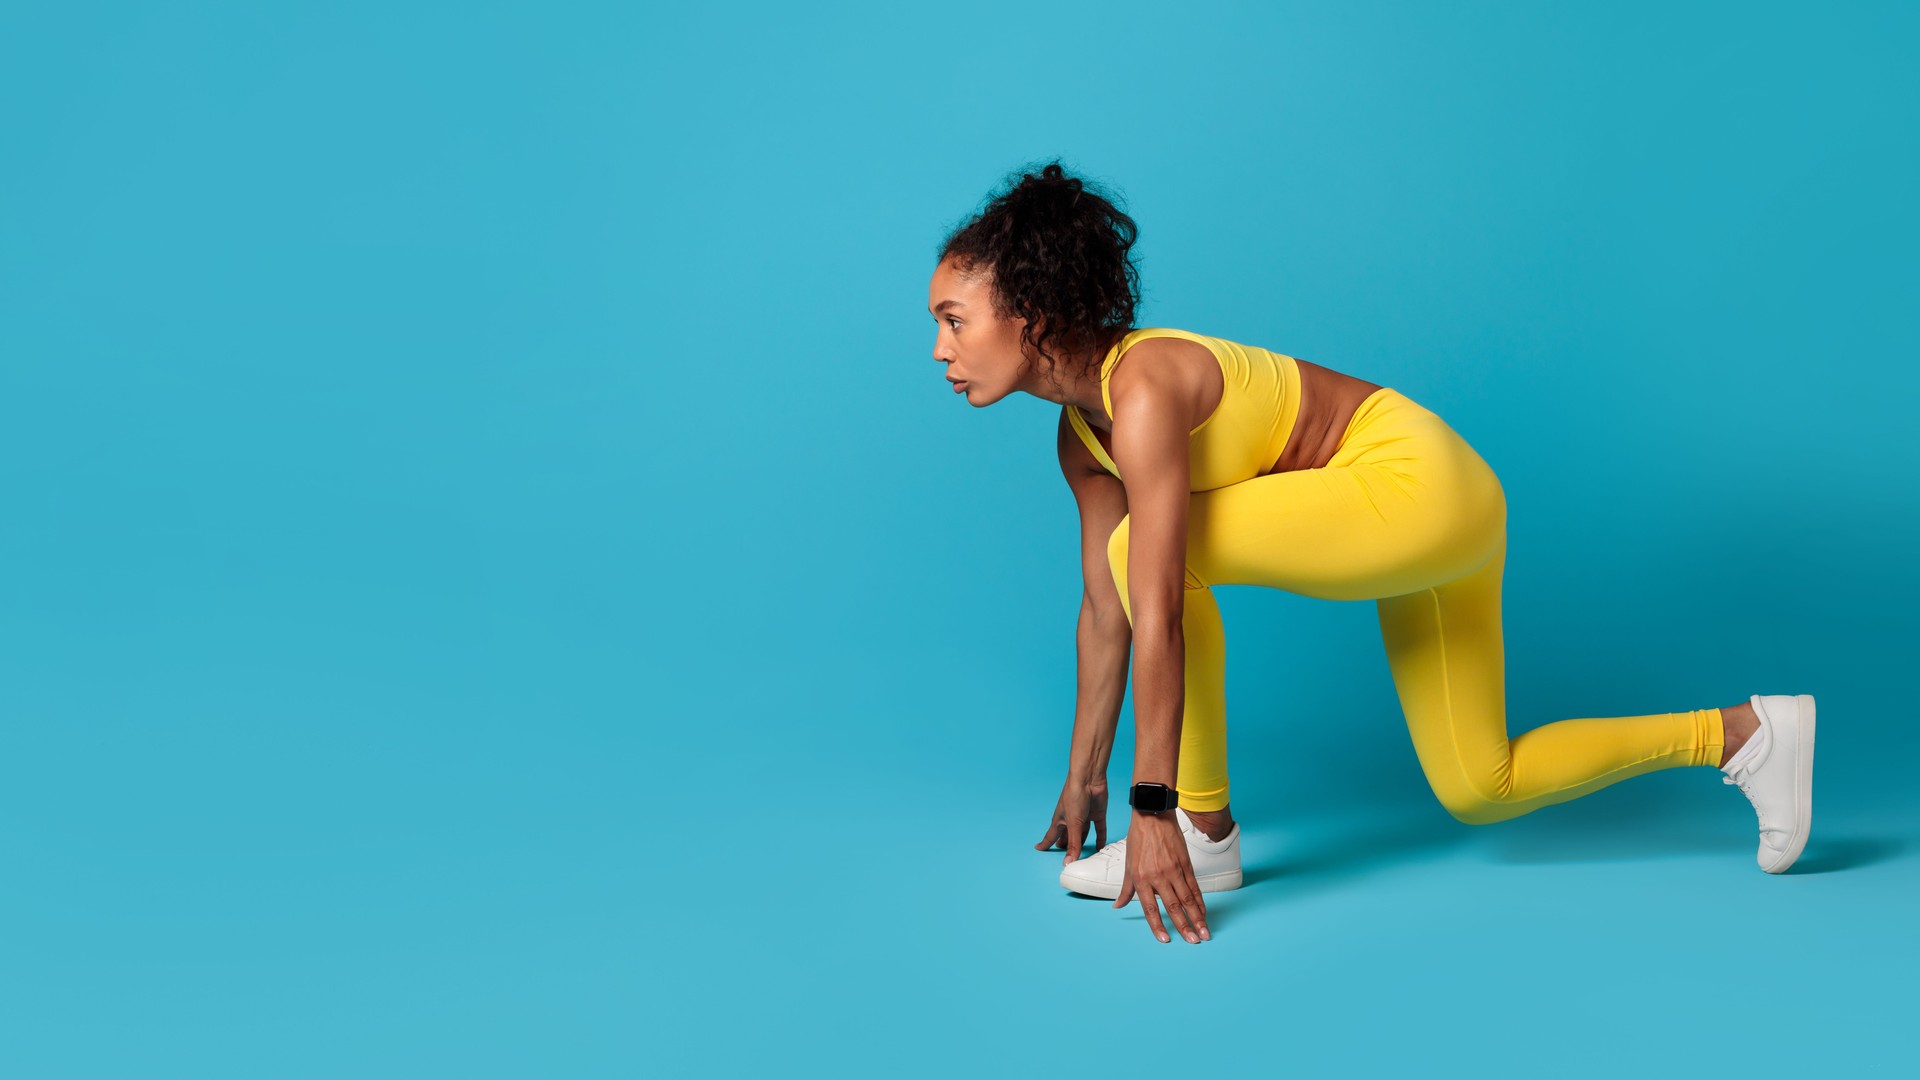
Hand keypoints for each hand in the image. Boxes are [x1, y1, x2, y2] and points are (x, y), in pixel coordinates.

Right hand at [1035, 775, 1107, 863]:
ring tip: (1083, 856)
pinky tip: (1101, 847)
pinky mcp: (1097, 814)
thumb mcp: (1074, 823)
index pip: (1051, 835)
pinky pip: (1099, 829)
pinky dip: (1100, 838)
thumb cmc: (1074, 795)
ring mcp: (1085, 817)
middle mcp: (1072, 819)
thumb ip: (1073, 844)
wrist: (1089, 779)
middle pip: (1068, 837)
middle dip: (1066, 846)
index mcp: (1060, 820)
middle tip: (1065, 857)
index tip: (1039, 848)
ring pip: (1084, 835)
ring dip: (1084, 845)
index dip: (1045, 843)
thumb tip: (1068, 861)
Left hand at [1114, 810, 1209, 943]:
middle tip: (1194, 941)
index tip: (1166, 940)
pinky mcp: (1186, 864)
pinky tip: (1204, 912)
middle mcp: (1158, 876)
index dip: (1158, 926)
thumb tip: (1117, 906)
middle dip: (1184, 927)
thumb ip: (1126, 889)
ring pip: (1188, 899)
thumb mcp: (1128, 864)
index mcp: (1141, 878)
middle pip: (1173, 907)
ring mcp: (1174, 870)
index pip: (1150, 908)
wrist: (1153, 814)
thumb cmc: (1138, 839)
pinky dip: (1200, 901)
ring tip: (1204, 932)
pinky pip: (1194, 887)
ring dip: (1197, 918)